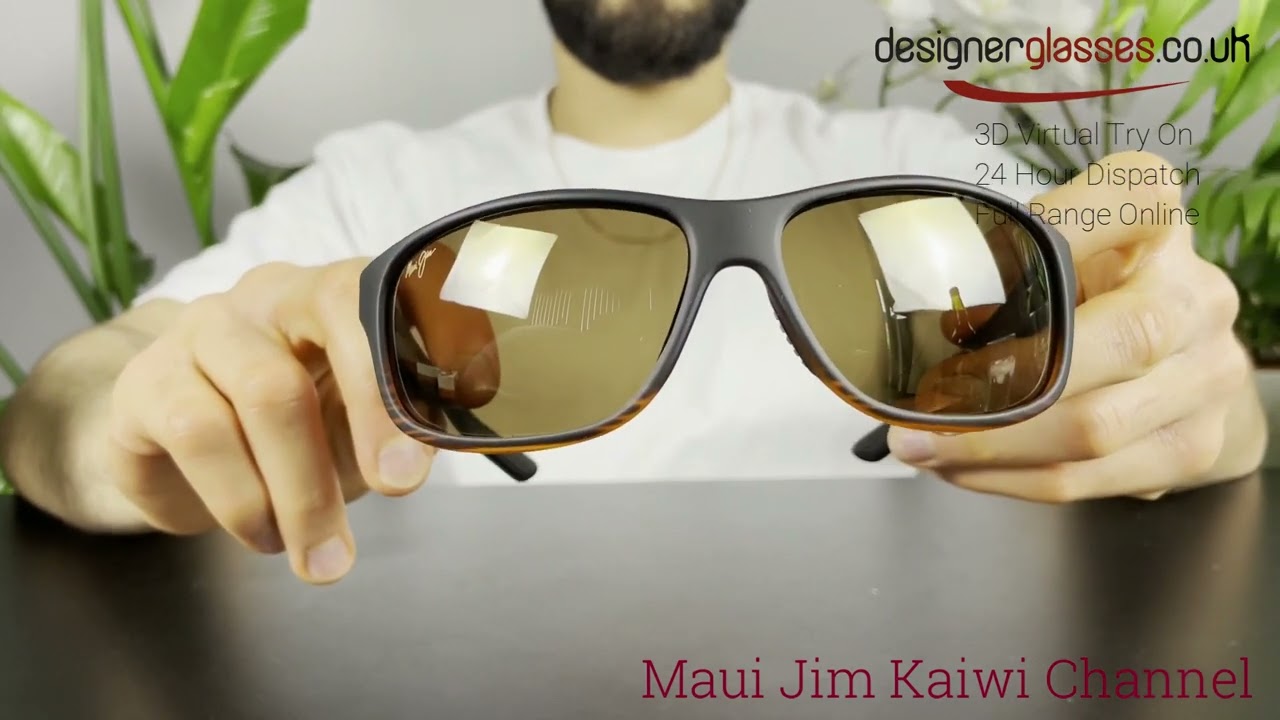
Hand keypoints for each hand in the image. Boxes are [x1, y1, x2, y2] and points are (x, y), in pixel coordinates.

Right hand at [106, 259, 435, 583]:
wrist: (197, 448)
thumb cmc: (308, 426)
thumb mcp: (364, 428)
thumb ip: (396, 429)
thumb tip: (414, 462)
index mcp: (331, 295)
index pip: (359, 309)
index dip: (383, 392)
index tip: (405, 475)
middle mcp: (263, 298)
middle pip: (296, 372)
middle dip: (335, 465)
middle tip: (362, 534)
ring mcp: (198, 332)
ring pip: (254, 403)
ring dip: (293, 496)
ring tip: (317, 555)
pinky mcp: (144, 381)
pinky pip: (195, 435)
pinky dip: (238, 498)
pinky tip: (261, 531)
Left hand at [888, 151, 1266, 501]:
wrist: (1184, 362)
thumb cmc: (1093, 294)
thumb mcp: (1061, 249)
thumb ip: (1011, 254)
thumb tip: (912, 293)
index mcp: (1157, 221)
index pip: (1129, 198)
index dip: (1065, 225)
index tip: (982, 264)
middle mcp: (1196, 293)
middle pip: (1116, 342)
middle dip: (1001, 391)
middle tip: (918, 414)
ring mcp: (1207, 373)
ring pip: (1094, 429)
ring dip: (991, 449)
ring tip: (923, 448)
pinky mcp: (1193, 444)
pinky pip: (1090, 477)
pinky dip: (1013, 479)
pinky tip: (965, 469)